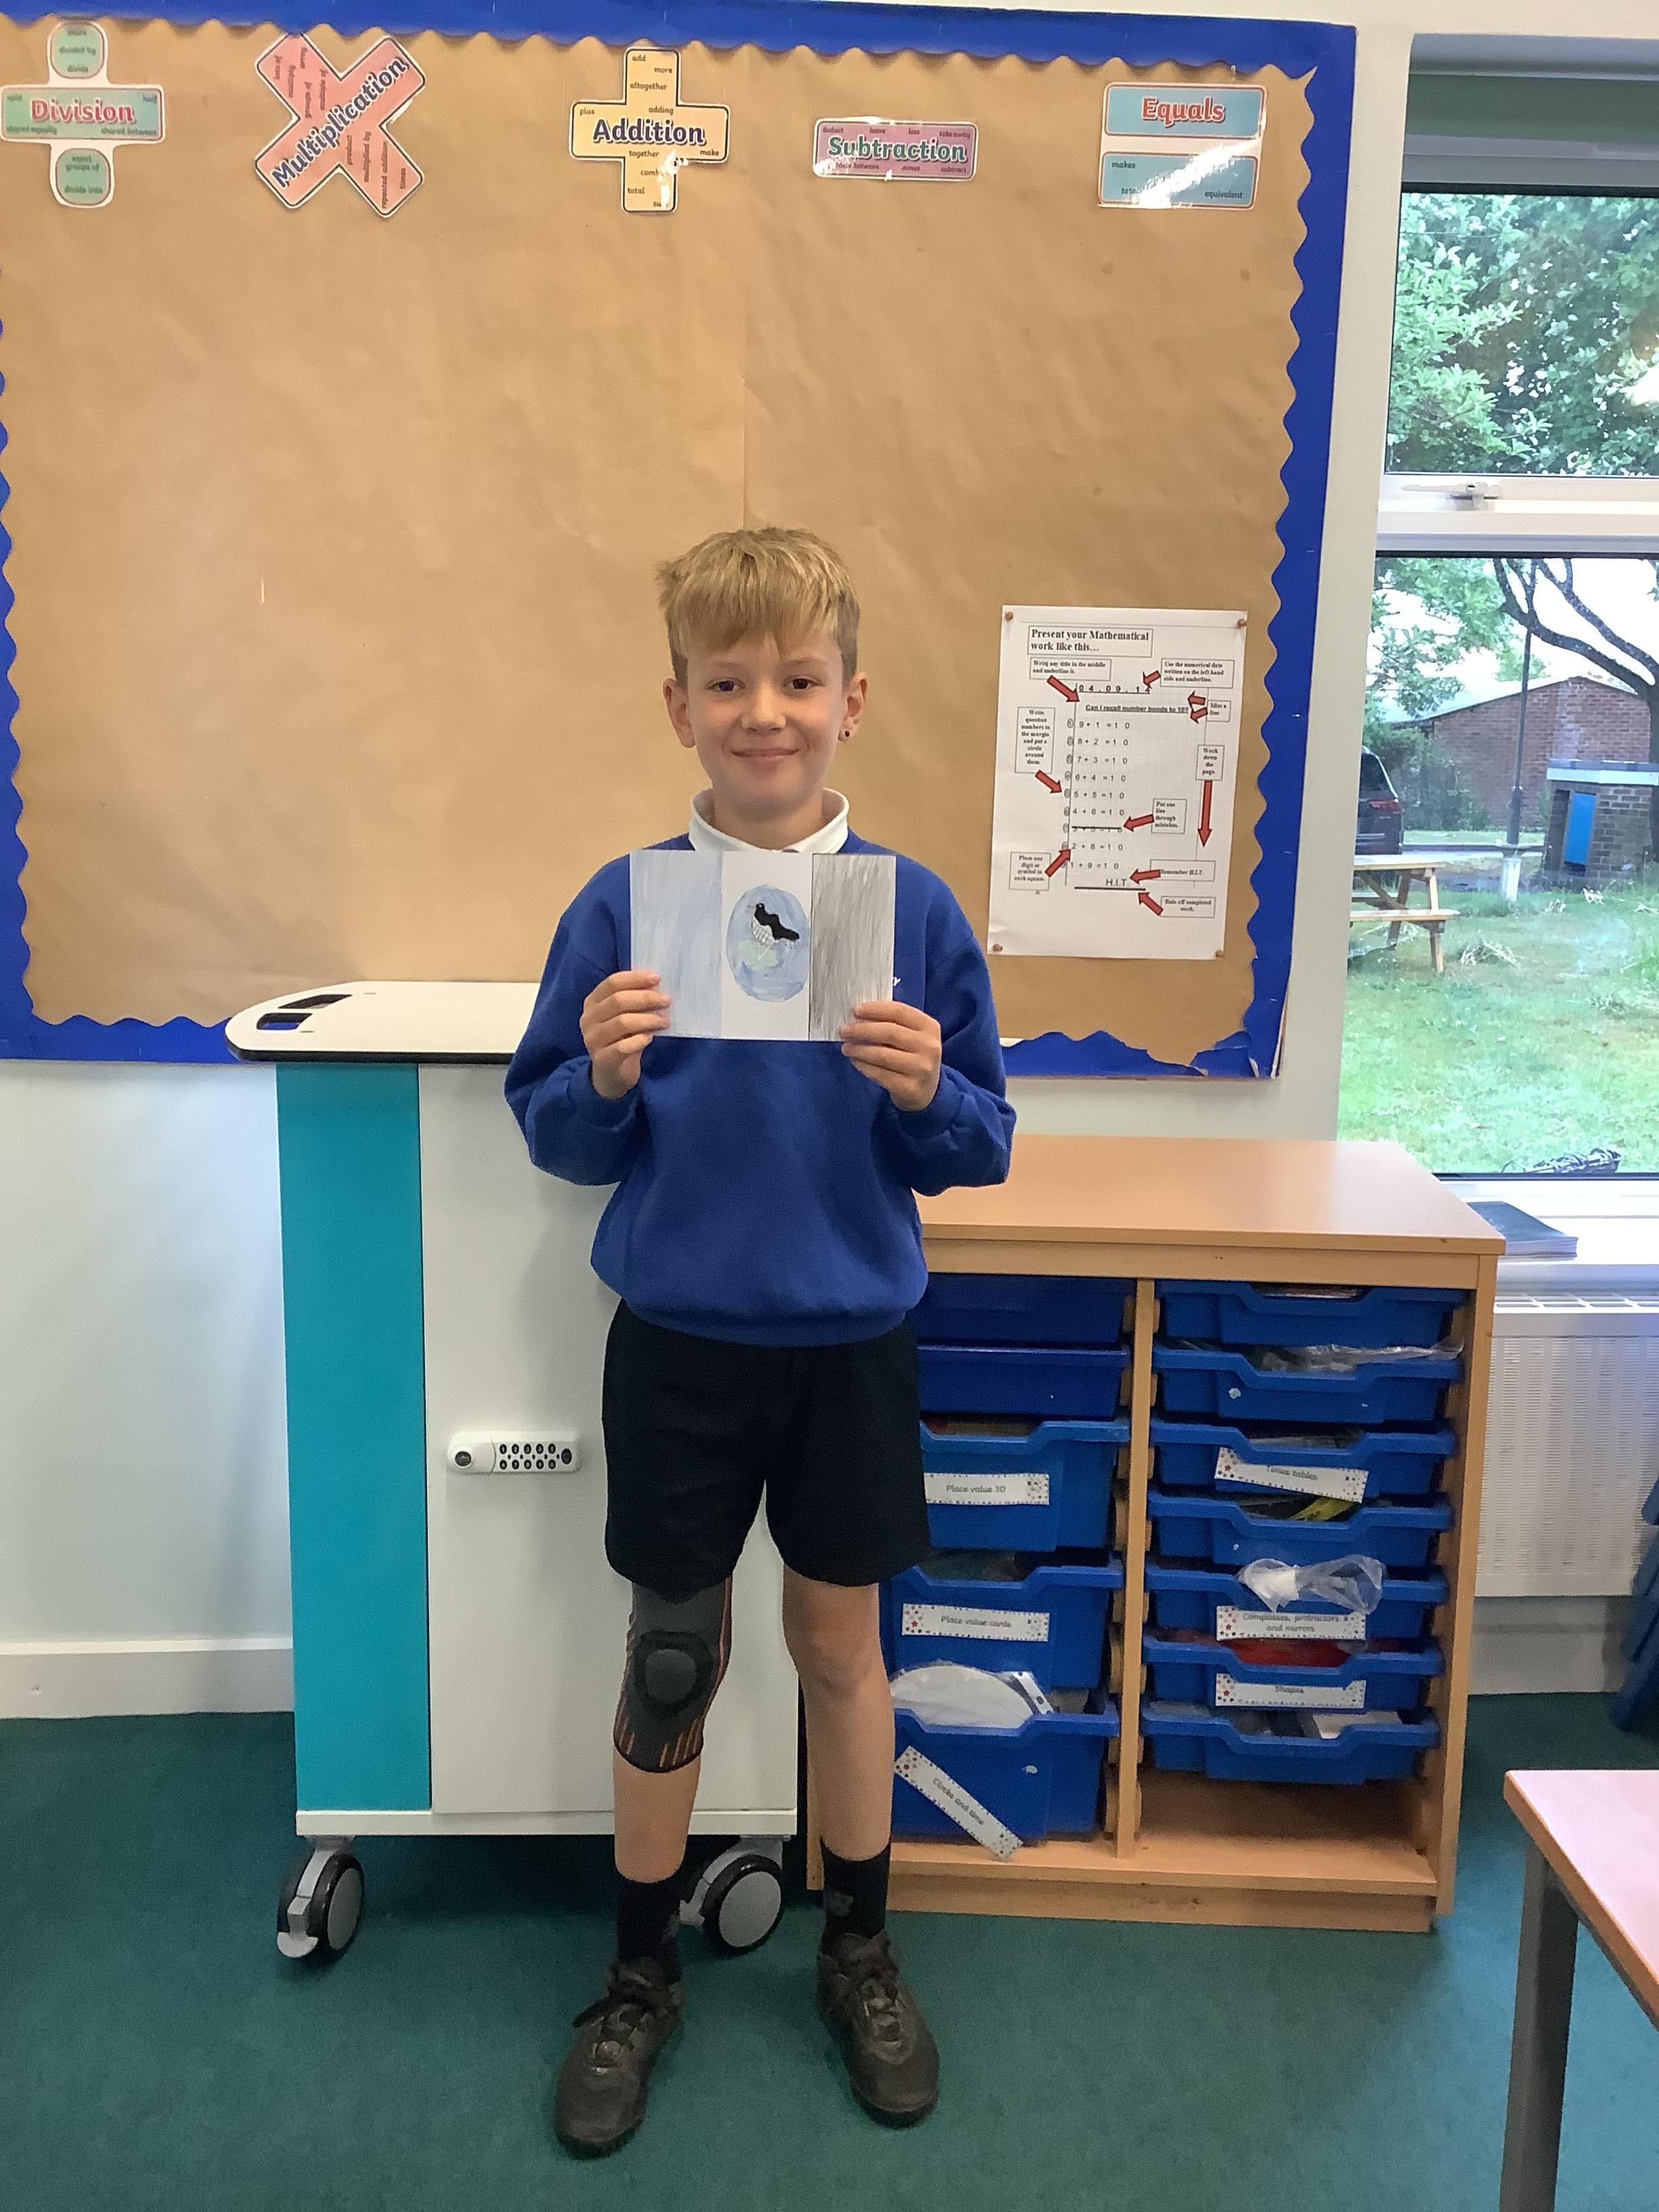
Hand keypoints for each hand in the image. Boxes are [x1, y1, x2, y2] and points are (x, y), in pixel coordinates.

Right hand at [581, 969, 669, 1099]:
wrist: (611, 1075)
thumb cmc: (621, 1039)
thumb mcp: (623, 1016)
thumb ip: (634, 1001)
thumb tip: (657, 986)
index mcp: (592, 1002)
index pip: (612, 983)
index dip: (635, 978)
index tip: (657, 979)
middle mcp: (588, 1019)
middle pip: (617, 1001)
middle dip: (645, 998)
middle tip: (666, 1001)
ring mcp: (592, 1040)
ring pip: (622, 1022)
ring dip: (647, 1019)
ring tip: (664, 1021)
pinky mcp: (602, 1059)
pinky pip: (622, 1047)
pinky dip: (639, 1040)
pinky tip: (649, 1038)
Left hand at [839, 1000, 941, 1112]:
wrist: (927, 1091)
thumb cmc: (912, 1055)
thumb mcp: (912, 1035)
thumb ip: (892, 1023)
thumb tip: (858, 1016)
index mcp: (929, 1027)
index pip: (899, 1011)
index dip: (875, 1009)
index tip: (855, 1010)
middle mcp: (929, 1047)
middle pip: (890, 1032)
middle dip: (862, 1030)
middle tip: (844, 1031)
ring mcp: (921, 1068)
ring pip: (883, 1055)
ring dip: (859, 1049)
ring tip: (846, 1047)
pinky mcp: (910, 1087)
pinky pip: (880, 1074)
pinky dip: (864, 1066)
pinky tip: (855, 1060)